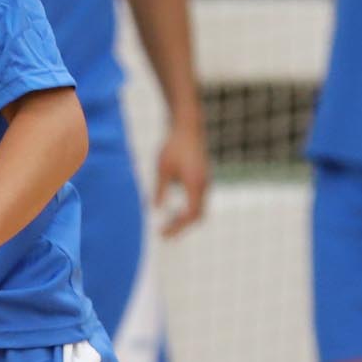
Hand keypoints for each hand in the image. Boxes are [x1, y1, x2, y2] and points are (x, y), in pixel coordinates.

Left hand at [154, 122, 210, 236]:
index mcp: (195, 185)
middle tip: (164, 235)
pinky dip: (188, 209)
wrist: (188, 126)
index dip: (177, 227)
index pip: (190, 215)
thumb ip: (159, 190)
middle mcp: (204, 185)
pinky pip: (199, 200)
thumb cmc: (173, 146)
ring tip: (167, 224)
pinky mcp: (203, 177)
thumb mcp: (162, 168)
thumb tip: (155, 209)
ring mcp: (206, 181)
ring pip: (200, 209)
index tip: (162, 233)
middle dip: (182, 227)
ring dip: (185, 219)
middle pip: (198, 216)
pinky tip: (174, 209)